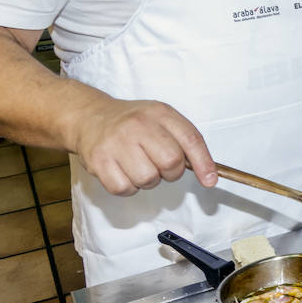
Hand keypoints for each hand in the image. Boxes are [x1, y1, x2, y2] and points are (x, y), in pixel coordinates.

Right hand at [70, 98, 215, 195]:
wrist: (91, 117)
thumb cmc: (133, 123)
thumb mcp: (162, 119)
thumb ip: (186, 141)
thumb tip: (208, 174)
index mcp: (160, 113)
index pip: (190, 139)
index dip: (204, 163)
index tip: (210, 181)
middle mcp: (138, 125)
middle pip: (171, 162)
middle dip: (171, 172)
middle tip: (161, 165)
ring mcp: (116, 143)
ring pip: (148, 179)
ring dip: (148, 180)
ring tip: (139, 166)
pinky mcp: (98, 161)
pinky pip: (124, 189)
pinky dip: (129, 187)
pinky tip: (124, 172)